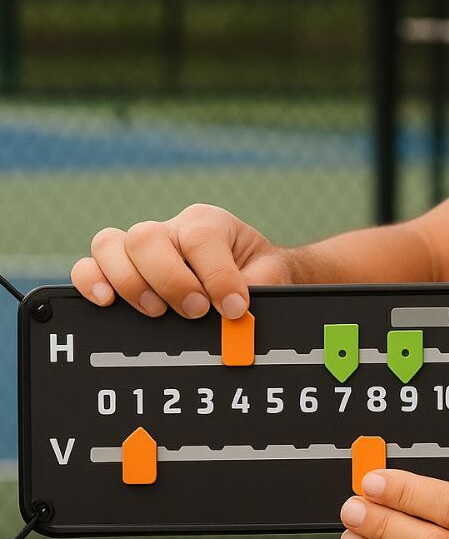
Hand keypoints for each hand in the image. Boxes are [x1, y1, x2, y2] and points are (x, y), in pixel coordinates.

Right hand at [71, 203, 291, 318]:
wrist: (252, 274)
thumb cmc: (257, 272)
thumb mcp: (269, 276)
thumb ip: (259, 291)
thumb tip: (237, 317)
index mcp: (209, 222)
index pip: (202, 238)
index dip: (217, 276)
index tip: (233, 307)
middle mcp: (170, 230)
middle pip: (146, 238)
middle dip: (170, 280)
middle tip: (196, 310)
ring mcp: (140, 248)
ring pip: (110, 246)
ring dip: (130, 283)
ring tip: (157, 311)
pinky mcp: (120, 269)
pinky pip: (89, 266)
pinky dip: (92, 282)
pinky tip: (107, 302)